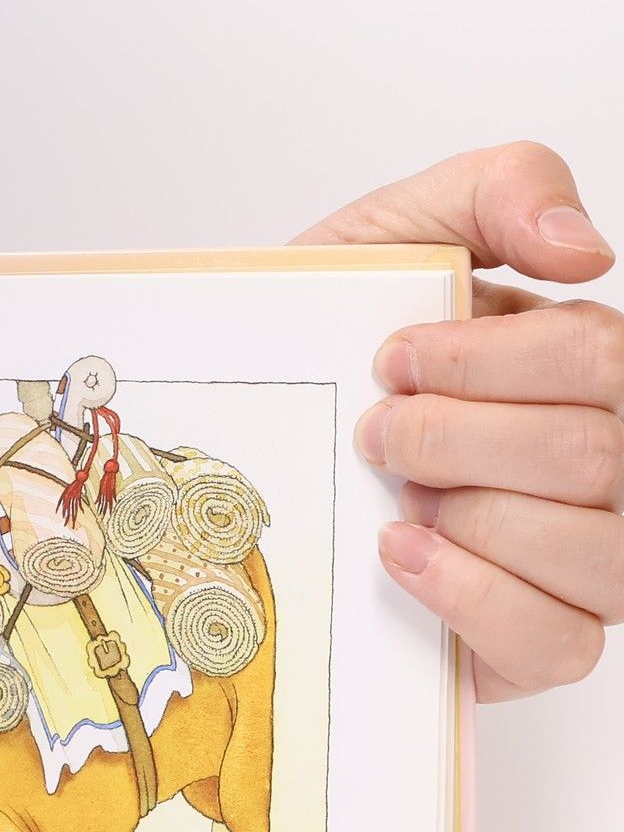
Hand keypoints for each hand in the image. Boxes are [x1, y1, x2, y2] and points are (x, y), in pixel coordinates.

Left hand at [294, 141, 619, 700]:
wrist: (243, 425)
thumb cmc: (327, 335)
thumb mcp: (392, 233)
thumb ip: (499, 188)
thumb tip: (586, 247)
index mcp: (587, 363)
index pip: (597, 357)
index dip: (482, 361)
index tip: (391, 359)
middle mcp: (607, 462)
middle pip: (594, 456)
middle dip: (455, 440)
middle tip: (375, 434)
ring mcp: (584, 560)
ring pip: (599, 555)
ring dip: (469, 518)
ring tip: (394, 497)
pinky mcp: (536, 643)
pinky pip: (558, 642)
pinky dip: (472, 596)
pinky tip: (401, 553)